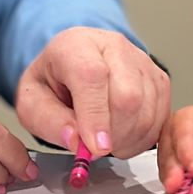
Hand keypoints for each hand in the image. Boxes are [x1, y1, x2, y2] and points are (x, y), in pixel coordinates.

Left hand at [15, 28, 170, 165]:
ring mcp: (142, 60)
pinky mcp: (159, 78)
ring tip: (105, 141)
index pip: (92, 76)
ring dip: (127, 140)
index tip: (94, 147)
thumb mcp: (32, 102)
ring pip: (147, 110)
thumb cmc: (53, 82)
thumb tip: (76, 141)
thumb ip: (49, 122)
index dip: (95, 116)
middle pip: (128, 96)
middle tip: (93, 148)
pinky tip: (122, 136)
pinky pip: (160, 117)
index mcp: (75, 45)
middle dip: (113, 135)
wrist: (73, 66)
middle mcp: (114, 46)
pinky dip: (142, 138)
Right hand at [157, 105, 192, 193]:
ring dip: (174, 189)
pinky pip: (173, 189)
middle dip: (173, 172)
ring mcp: (170, 157)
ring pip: (167, 173)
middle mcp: (171, 137)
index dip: (187, 152)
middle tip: (177, 185)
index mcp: (185, 119)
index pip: (182, 134)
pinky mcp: (174, 176)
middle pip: (168, 155)